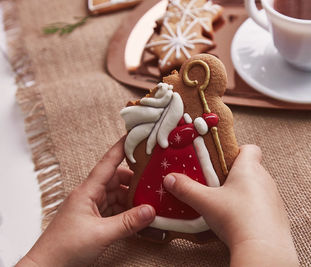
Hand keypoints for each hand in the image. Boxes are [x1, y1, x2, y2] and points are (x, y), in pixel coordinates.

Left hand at [17, 137, 154, 266]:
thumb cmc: (64, 248)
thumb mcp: (101, 234)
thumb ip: (128, 222)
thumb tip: (151, 210)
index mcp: (87, 192)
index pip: (107, 163)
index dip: (121, 148)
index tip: (135, 135)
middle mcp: (89, 196)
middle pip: (116, 179)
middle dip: (134, 179)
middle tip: (153, 178)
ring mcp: (91, 208)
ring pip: (116, 195)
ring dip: (131, 197)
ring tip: (149, 200)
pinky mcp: (94, 220)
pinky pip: (114, 209)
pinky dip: (127, 211)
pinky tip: (138, 215)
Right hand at [163, 145, 298, 265]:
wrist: (262, 247)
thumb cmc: (236, 218)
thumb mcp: (205, 202)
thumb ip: (186, 189)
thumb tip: (170, 179)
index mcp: (249, 168)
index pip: (250, 148)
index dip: (237, 151)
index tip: (223, 161)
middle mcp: (265, 179)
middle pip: (251, 168)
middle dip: (234, 175)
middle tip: (217, 185)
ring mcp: (273, 197)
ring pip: (258, 187)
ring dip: (244, 192)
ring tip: (227, 205)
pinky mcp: (277, 214)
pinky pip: (263, 205)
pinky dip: (253, 208)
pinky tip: (241, 220)